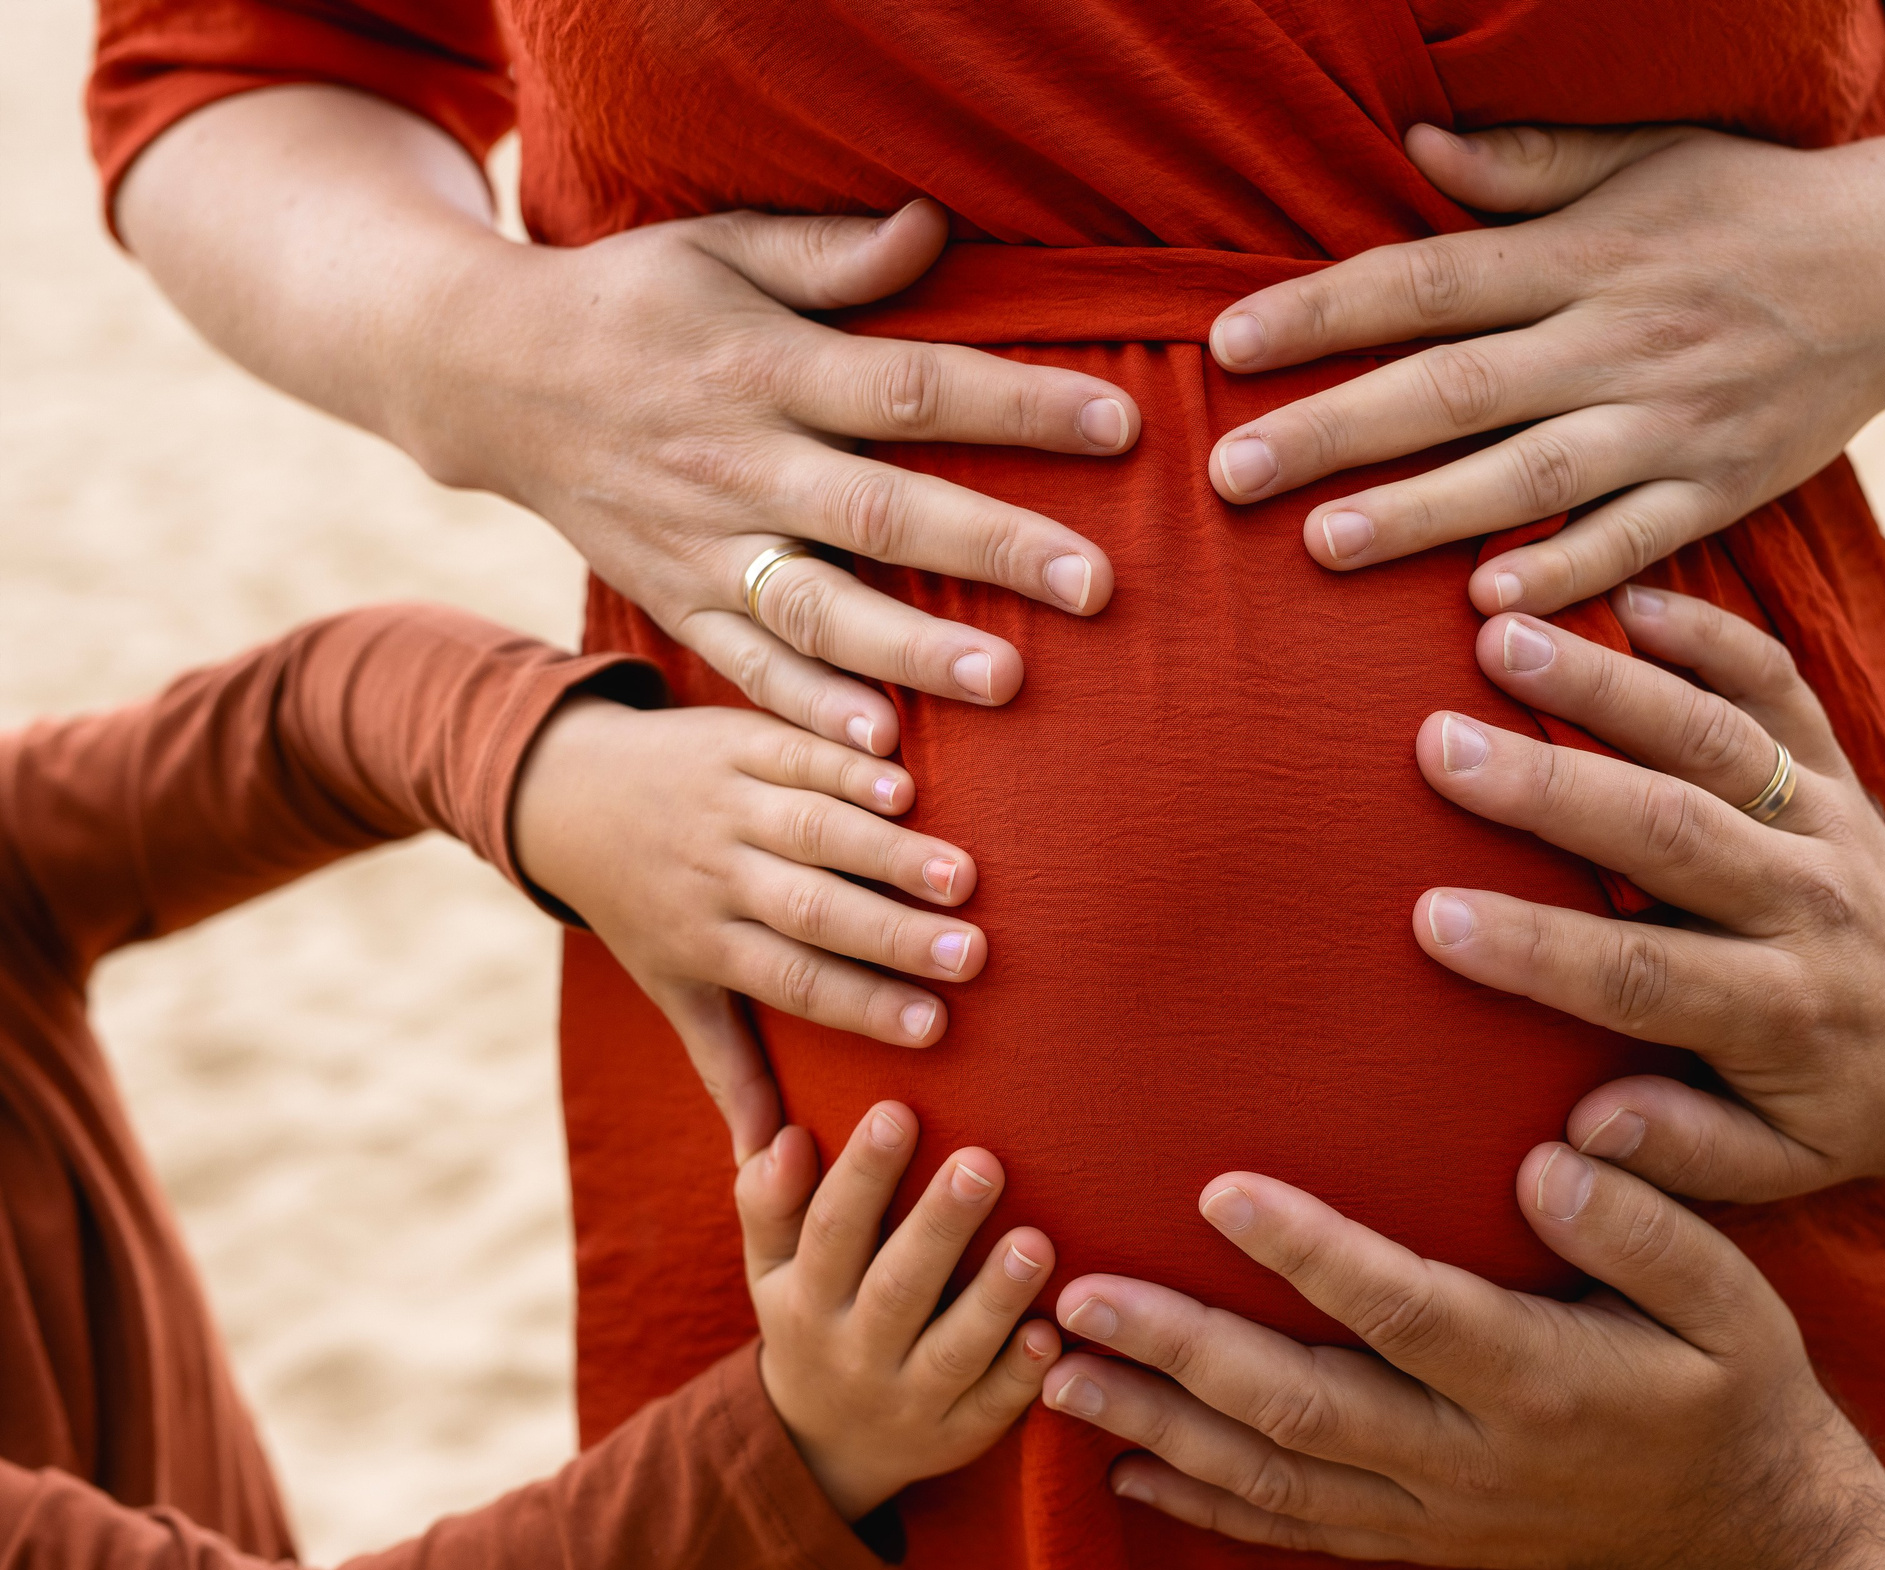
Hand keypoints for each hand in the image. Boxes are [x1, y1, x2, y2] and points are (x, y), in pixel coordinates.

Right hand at [415, 196, 1136, 743]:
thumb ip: (830, 253)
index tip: (1118, 426)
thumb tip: (935, 225)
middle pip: (884, 510)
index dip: (1017, 407)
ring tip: (1005, 681)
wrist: (484, 375)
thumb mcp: (718, 245)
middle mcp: (740, 460)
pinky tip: (880, 748)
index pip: (913, 386)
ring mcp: (702, 541)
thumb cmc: (633, 300)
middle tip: (1096, 585)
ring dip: (912, 649)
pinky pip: (745, 663)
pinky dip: (808, 709)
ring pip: (820, 605)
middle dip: (993, 548)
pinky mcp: (673, 598)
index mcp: (768, 365)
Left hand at [512, 694, 986, 1155]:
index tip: (935, 1027)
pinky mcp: (737, 740)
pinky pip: (795, 755)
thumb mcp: (673, 988)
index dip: (861, 1003)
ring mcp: (725, 804)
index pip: (790, 979)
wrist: (572, 794)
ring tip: (964, 876)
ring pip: (809, 830)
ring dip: (888, 853)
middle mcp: (714, 874)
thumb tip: (763, 1168)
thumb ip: (731, 1066)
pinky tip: (908, 787)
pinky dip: (848, 769)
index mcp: (705, 941)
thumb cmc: (646, 906)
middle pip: (808, 909)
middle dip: (892, 934)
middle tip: (973, 955)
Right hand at [736, 1102, 1057, 1521]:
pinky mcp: (957, 1435)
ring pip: (953, 1351)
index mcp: (806, 1299)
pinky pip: (992, 1409)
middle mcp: (855, 1351)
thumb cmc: (811, 1317)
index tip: (896, 1112)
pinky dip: (1021, 1376)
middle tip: (983, 1162)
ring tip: (1035, 1242)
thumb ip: (772, 1202)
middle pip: (898, 1287)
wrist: (825, 1447)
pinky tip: (1051, 1334)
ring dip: (994, 1299)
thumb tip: (787, 1138)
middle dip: (940, 1226)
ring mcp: (909, 1400)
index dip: (863, 1174)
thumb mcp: (772, 1267)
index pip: (831, 1230)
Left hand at [1037, 1152, 1884, 1569]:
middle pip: (1302, 1409)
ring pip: (1275, 1479)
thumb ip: (1642, 1226)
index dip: (1310, 1256)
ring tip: (1061, 1372)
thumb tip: (1549, 1165)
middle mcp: (1469, 1457)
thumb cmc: (1730, 1384)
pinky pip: (1293, 1531)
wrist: (1750, 1531)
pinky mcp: (1417, 1540)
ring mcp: (1434, 1512)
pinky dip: (1203, 1505)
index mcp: (1539, 1378)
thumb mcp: (1728, 1293)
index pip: (1405, 1311)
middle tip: (1081, 1294)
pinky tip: (1125, 1472)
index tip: (1219, 1189)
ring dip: (1160, 1428)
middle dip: (1181, 1353)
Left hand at [1204, 120, 1884, 613]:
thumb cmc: (1748, 206)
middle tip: (1229, 476)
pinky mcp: (1723, 488)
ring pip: (1530, 475)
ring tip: (1322, 549)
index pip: (1429, 280)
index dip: (1323, 312)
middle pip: (1456, 386)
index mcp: (1586, 251)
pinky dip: (1564, 573)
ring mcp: (1673, 420)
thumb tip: (1412, 150)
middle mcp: (1620, 336)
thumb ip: (1528, 165)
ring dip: (1424, 515)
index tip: (1224, 348)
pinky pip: (1633, 540)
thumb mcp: (1647, 156)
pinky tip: (1485, 611)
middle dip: (1337, 430)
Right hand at [1409, 586, 1884, 1196]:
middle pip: (1669, 830)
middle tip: (1437, 743)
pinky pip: (1776, 684)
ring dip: (1603, 681)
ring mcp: (1825, 824)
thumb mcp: (1780, 1170)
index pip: (1641, 974)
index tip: (1429, 918)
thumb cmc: (1846, 1113)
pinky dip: (1706, 632)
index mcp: (1784, 1013)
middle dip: (1547, 785)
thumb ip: (1682, 1153)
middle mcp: (1808, 904)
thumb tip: (1580, 1134)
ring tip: (1497, 636)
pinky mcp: (1836, 771)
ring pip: (1714, 737)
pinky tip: (1620, 594)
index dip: (1534, 948)